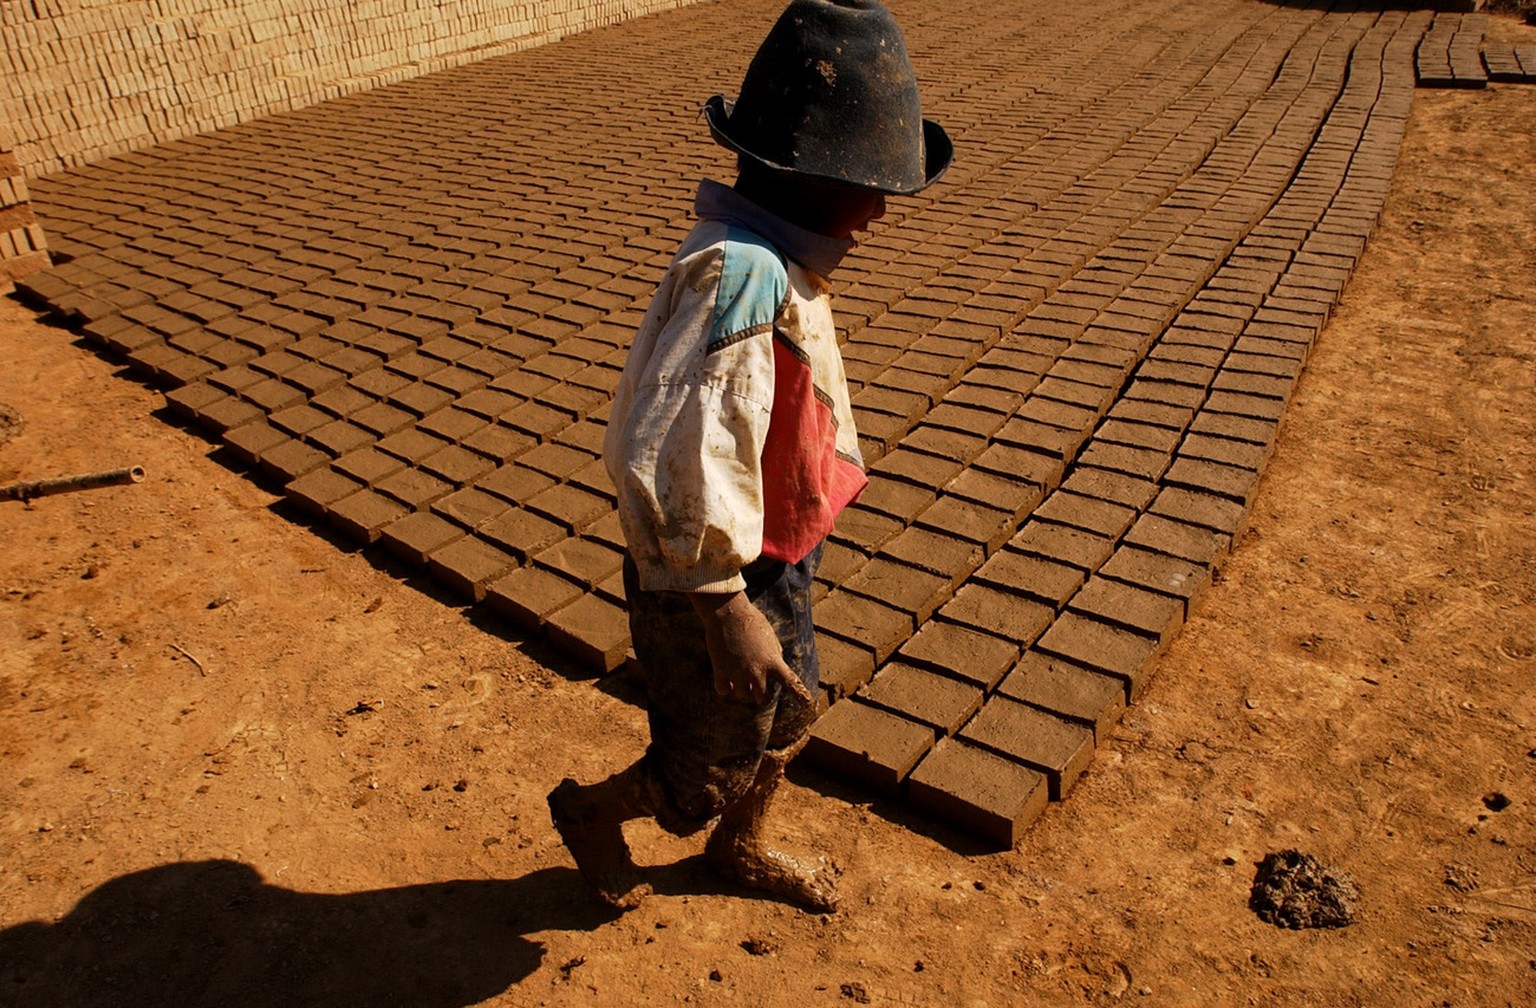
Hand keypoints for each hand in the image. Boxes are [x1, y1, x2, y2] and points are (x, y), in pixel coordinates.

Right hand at [689, 591, 813, 706]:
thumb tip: (775, 665)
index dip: (801, 696)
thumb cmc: (751, 620)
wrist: (729, 612)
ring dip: (742, 690)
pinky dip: (725, 687)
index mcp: (773, 661)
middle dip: (761, 694)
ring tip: (738, 678)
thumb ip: (774, 654)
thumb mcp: (770, 637)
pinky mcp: (721, 671)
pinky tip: (725, 679)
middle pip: (763, 697)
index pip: (791, 683)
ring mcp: (739, 673)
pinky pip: (724, 691)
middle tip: (756, 687)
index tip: (808, 705)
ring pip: (743, 695)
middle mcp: (757, 671)